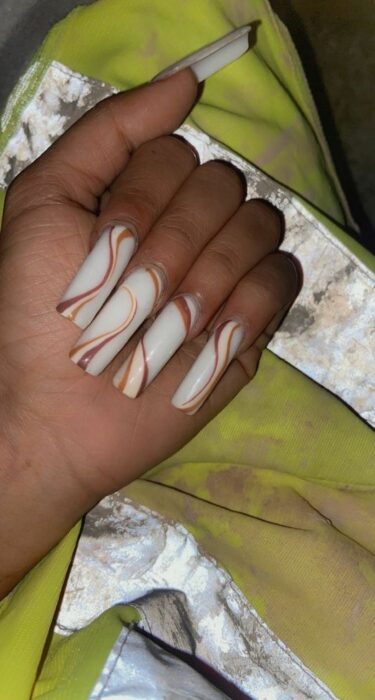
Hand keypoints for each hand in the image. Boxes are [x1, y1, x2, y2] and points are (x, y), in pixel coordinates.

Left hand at [0, 70, 298, 594]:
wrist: (54, 410)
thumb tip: (187, 81)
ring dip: (202, 275)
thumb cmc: (38, 310)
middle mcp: (189, 226)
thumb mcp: (43, 202)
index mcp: (143, 196)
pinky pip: (281, 279)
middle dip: (169, 241)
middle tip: (128, 293)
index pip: (176, 153)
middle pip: (222, 186)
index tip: (102, 243)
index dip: (141, 195)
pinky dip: (244, 304)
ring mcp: (224, 273)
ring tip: (160, 322)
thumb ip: (107, 131)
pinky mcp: (250, 322)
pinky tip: (204, 335)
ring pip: (258, 226)